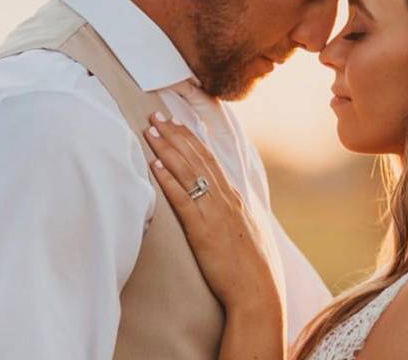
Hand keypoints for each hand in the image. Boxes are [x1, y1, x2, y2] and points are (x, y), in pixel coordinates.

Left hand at [144, 112, 281, 319]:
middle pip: (196, 157)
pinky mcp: (202, 229)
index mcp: (234, 198)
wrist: (256, 291)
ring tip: (150, 131)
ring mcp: (214, 212)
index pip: (209, 159)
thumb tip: (223, 206)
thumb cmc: (250, 268)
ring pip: (188, 171)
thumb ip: (233, 215)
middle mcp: (225, 198)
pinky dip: (167, 179)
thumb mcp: (245, 233)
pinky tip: (154, 165)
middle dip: (174, 134)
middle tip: (155, 116)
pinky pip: (182, 198)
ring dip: (167, 148)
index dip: (190, 139)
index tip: (174, 123)